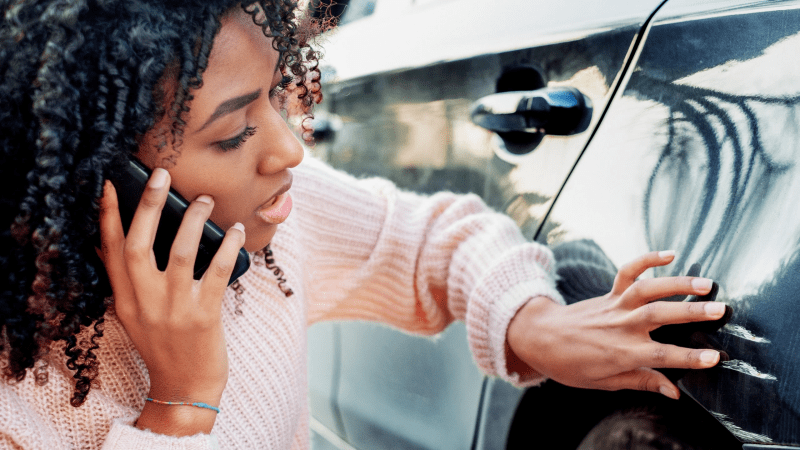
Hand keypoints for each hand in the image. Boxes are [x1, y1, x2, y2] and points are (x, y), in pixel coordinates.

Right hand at [98, 169, 244, 434]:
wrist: (184, 388)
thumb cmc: (164, 346)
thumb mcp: (135, 315)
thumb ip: (130, 281)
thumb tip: (122, 240)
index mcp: (125, 299)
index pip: (110, 250)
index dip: (108, 216)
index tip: (110, 184)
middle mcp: (144, 302)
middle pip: (139, 245)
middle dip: (148, 206)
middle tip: (162, 175)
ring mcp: (174, 310)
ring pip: (181, 253)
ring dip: (193, 221)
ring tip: (205, 199)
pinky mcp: (204, 317)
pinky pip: (218, 272)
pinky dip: (228, 247)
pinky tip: (236, 231)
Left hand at [507, 250, 725, 399]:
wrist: (540, 339)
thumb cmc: (571, 365)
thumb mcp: (605, 382)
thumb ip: (641, 382)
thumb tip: (674, 392)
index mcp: (621, 353)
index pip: (661, 356)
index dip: (689, 357)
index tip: (714, 357)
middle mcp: (621, 326)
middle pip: (659, 317)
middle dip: (691, 314)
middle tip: (721, 311)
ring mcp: (615, 306)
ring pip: (648, 290)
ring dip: (677, 284)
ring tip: (706, 284)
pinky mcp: (609, 293)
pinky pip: (627, 272)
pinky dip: (646, 259)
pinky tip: (669, 254)